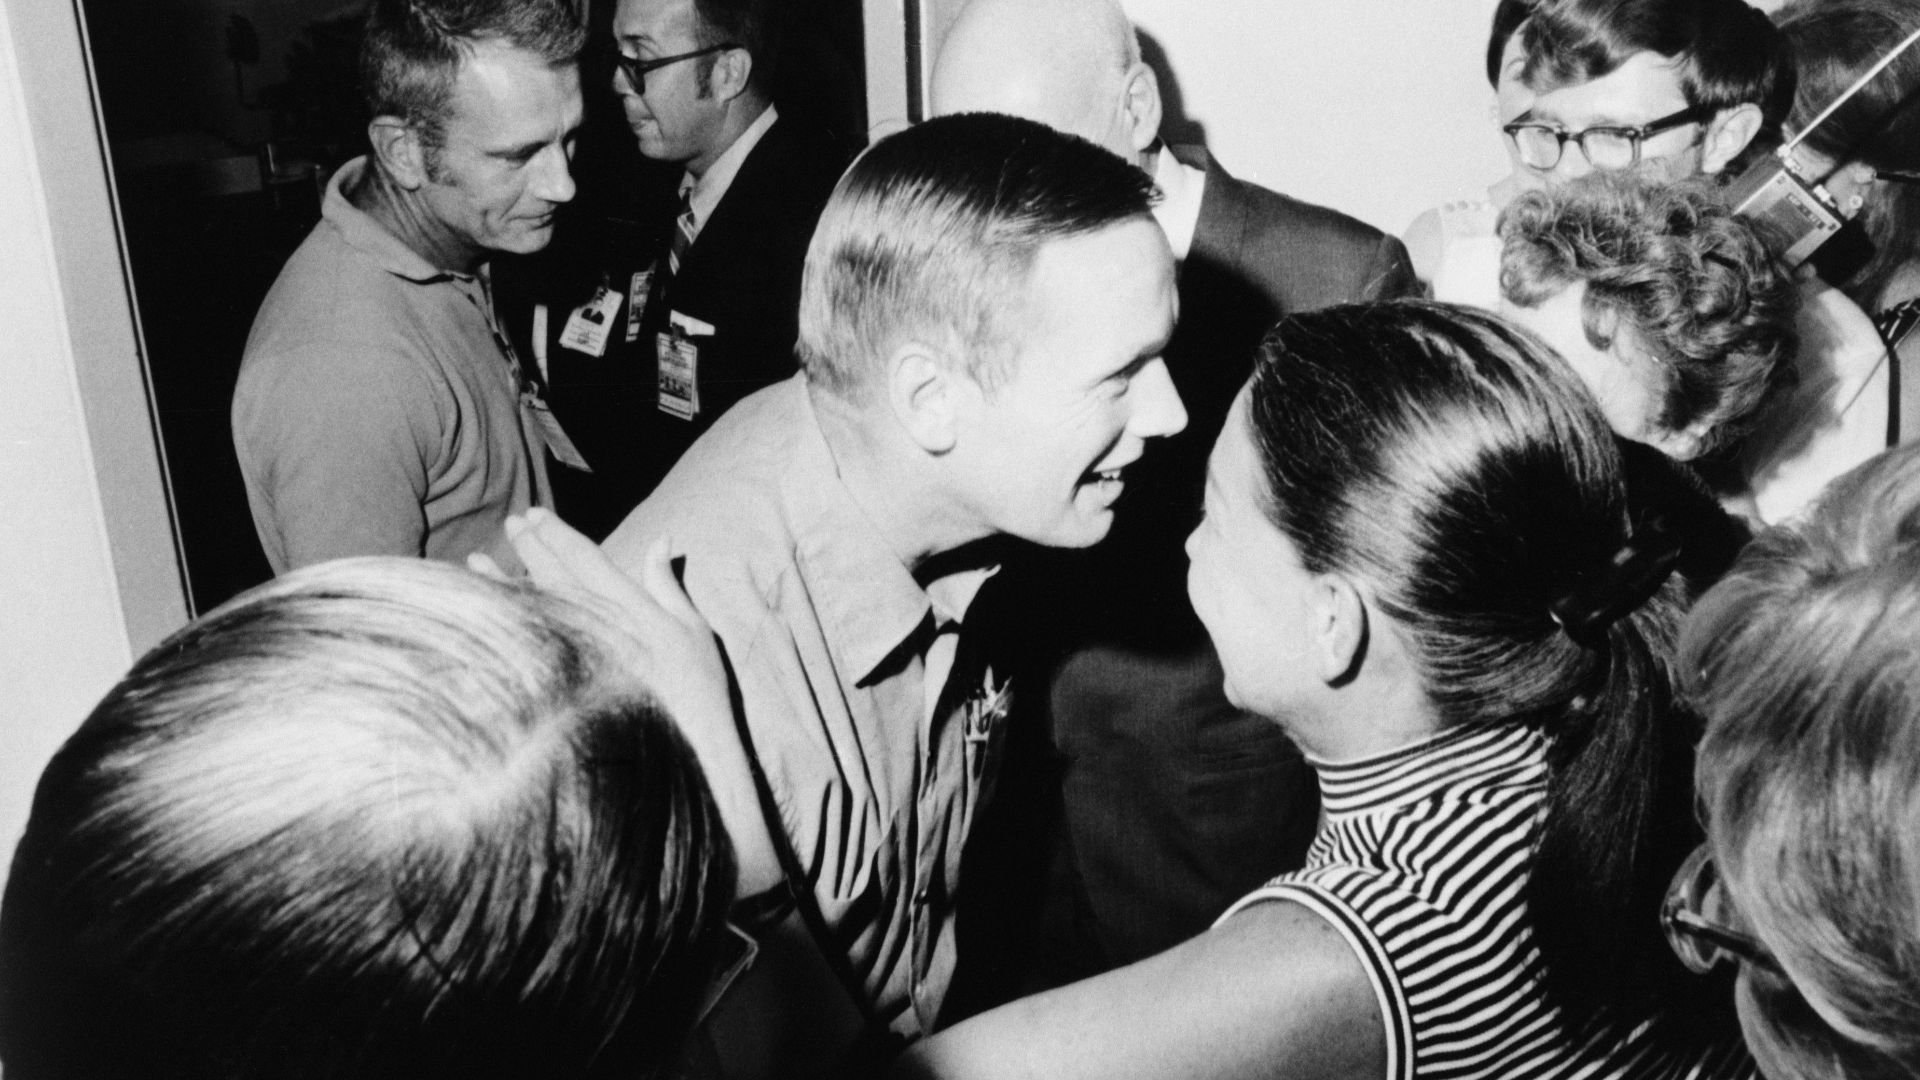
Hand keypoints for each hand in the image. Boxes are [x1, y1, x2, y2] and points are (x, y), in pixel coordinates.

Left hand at [495, 507, 734, 738]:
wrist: (689, 755)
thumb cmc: (700, 693)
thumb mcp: (694, 632)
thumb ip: (668, 585)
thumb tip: (661, 539)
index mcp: (631, 607)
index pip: (586, 558)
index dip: (558, 534)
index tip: (535, 514)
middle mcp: (599, 625)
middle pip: (554, 575)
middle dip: (531, 545)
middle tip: (512, 522)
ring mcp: (578, 657)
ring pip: (531, 606)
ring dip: (502, 579)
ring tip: (477, 559)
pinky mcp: (562, 690)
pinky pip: (525, 645)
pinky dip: (501, 624)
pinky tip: (480, 612)